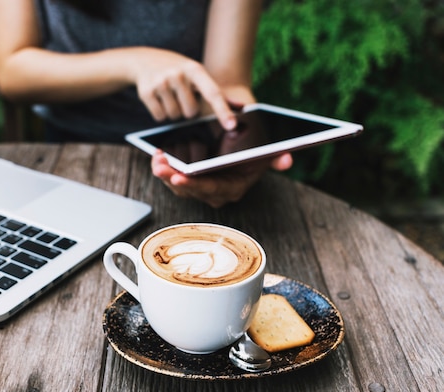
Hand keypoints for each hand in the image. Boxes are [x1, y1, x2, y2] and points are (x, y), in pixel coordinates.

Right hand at [130, 48, 236, 129]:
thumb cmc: (178, 70)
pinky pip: (159, 117)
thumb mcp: (197, 74)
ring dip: (173, 112)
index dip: (223, 111)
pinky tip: (157, 98)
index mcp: (195, 69)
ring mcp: (161, 82)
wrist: (144, 60)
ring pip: (174, 116)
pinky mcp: (146, 92)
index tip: (231, 125)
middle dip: (187, 109)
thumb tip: (242, 107)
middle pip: (191, 112)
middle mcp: (178, 74)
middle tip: (180, 95)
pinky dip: (160, 113)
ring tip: (168, 95)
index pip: (213, 93)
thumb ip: (218, 92)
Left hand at [151, 150, 292, 207]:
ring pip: (178, 186)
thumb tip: (287, 160)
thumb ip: (275, 157)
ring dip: (165, 173)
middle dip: (172, 178)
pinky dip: (165, 168)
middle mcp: (215, 193)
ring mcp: (201, 190)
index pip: (210, 189)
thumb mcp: (265, 151)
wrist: (244, 144)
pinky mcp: (191, 182)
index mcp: (232, 188)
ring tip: (156, 159)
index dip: (194, 183)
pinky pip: (174, 179)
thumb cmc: (253, 147)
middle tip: (160, 167)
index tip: (179, 176)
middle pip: (190, 190)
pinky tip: (157, 155)